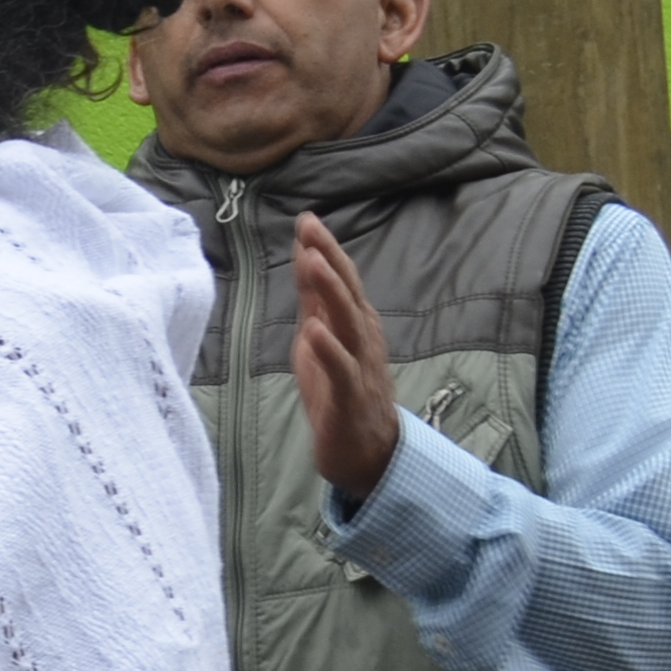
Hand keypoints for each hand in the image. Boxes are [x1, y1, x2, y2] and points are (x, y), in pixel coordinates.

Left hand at [291, 214, 400, 505]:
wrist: (365, 451)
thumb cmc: (338, 390)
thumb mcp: (319, 340)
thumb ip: (314, 302)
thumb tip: (305, 259)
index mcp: (353, 323)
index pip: (341, 279)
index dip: (325, 249)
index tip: (306, 219)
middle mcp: (361, 338)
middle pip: (348, 291)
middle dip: (330, 258)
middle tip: (311, 228)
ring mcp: (360, 366)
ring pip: (348, 323)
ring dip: (331, 291)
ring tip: (312, 263)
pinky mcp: (351, 397)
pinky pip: (342, 370)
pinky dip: (329, 349)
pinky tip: (315, 330)